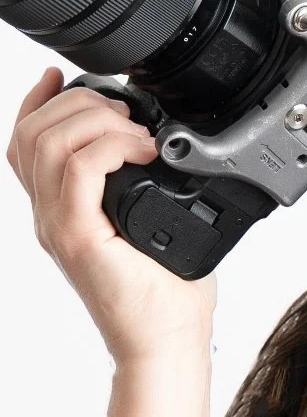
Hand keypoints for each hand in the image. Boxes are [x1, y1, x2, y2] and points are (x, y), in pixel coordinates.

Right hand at [6, 67, 216, 364]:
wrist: (164, 340)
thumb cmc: (166, 290)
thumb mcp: (153, 222)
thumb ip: (144, 185)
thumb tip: (170, 148)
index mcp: (61, 209)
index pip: (26, 144)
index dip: (36, 102)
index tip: (60, 76)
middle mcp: (49, 215)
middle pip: (32, 133)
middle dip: (79, 102)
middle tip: (125, 111)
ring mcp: (58, 226)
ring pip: (50, 143)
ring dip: (99, 121)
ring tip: (139, 135)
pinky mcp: (78, 237)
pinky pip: (78, 170)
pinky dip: (112, 146)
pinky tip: (143, 152)